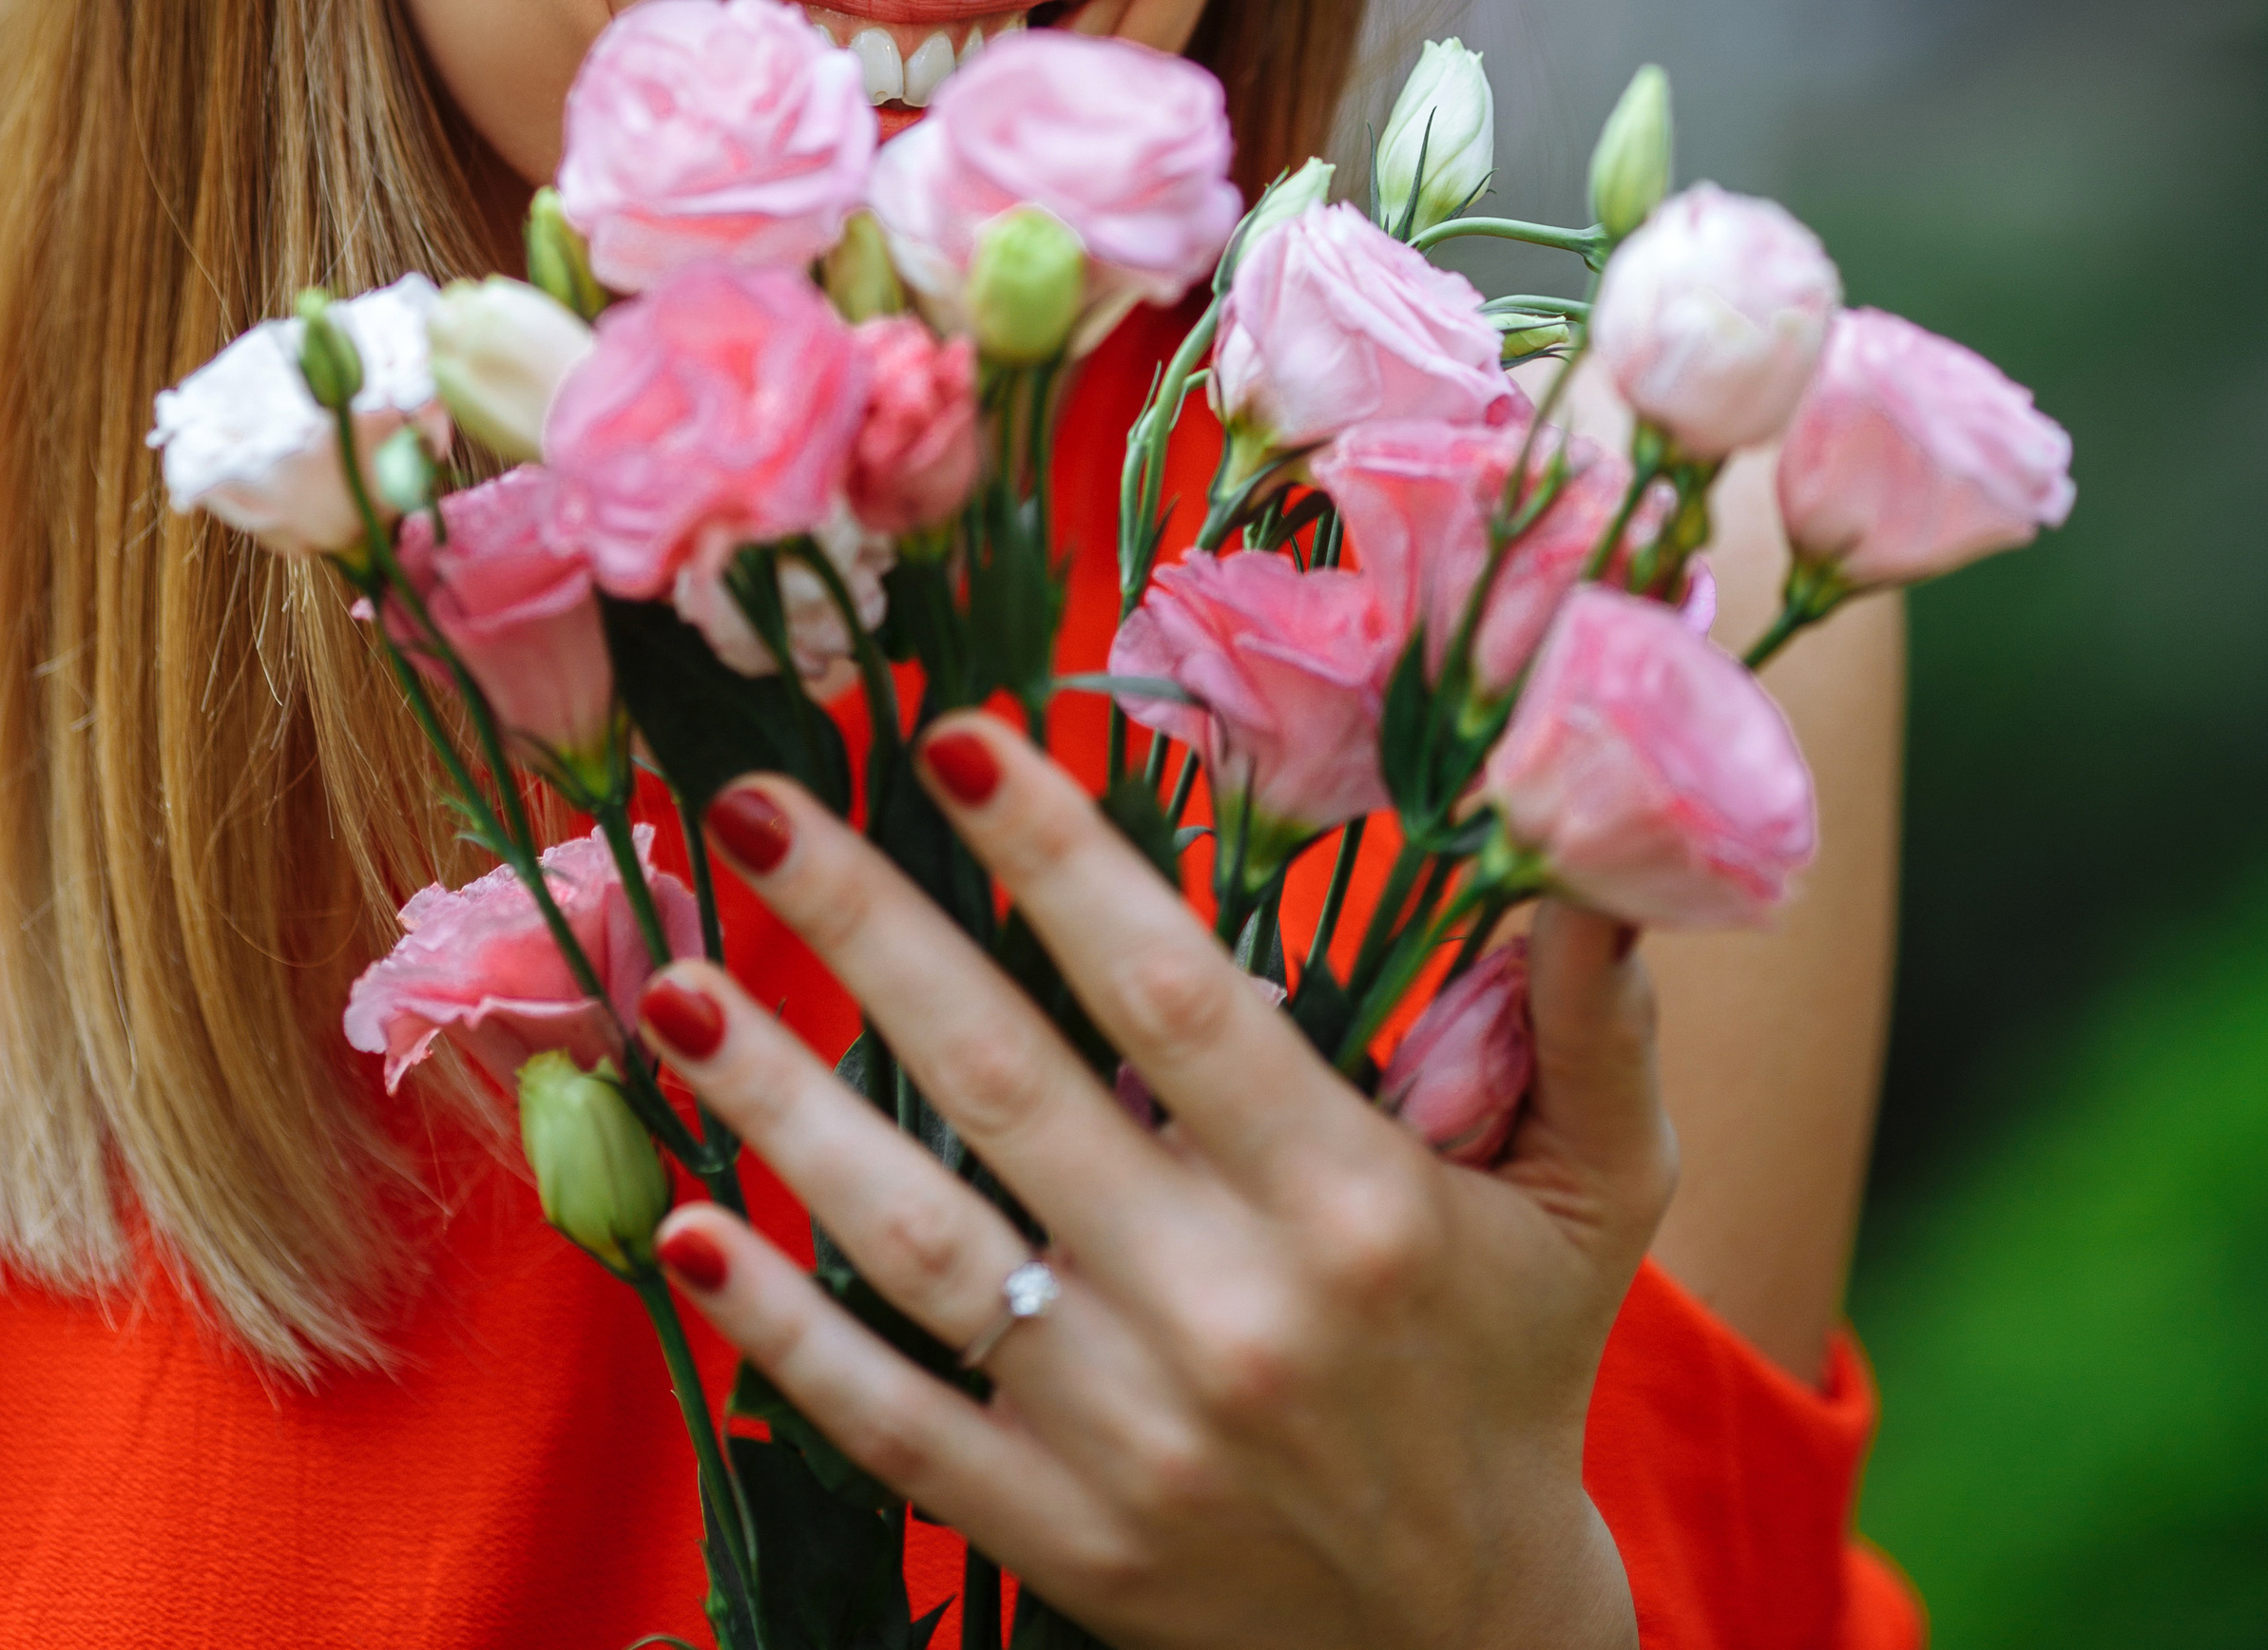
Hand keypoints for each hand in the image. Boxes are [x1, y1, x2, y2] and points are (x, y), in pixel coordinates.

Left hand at [641, 718, 1676, 1649]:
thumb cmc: (1518, 1362)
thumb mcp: (1602, 1195)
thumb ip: (1597, 1017)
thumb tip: (1596, 842)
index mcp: (1352, 1205)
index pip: (1178, 998)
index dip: (1059, 861)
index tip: (951, 733)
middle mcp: (1227, 1313)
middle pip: (1010, 1085)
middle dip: (869, 931)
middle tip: (749, 803)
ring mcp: (1123, 1434)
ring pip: (918, 1241)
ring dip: (778, 1109)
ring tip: (666, 987)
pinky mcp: (1053, 1534)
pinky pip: (889, 1418)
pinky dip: (781, 1330)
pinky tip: (685, 1230)